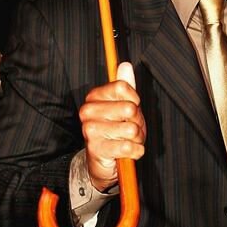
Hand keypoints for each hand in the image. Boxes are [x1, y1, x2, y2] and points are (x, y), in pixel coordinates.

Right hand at [79, 61, 145, 190]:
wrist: (103, 161)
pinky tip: (130, 152)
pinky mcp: (96, 149)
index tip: (133, 107)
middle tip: (131, 128)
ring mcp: (90, 130)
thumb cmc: (116, 130)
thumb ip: (125, 86)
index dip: (134, 99)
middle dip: (138, 121)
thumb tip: (125, 65)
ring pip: (131, 129)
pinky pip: (128, 147)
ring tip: (129, 140)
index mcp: (94, 97)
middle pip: (129, 108)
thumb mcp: (124, 106)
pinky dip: (136, 151)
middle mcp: (88, 111)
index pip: (122, 87)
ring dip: (137, 138)